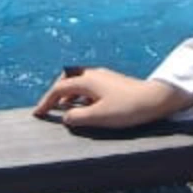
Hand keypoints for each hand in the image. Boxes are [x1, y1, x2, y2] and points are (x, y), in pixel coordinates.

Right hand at [32, 66, 192, 132]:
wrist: (155, 100)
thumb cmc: (126, 109)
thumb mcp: (98, 117)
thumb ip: (77, 118)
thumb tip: (65, 117)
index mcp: (87, 80)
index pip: (59, 89)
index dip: (46, 101)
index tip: (37, 114)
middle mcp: (94, 74)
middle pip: (67, 79)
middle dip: (56, 93)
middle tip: (49, 108)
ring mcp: (105, 77)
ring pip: (79, 82)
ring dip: (69, 95)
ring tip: (65, 110)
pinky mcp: (113, 83)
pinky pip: (89, 86)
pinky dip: (81, 95)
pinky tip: (85, 107)